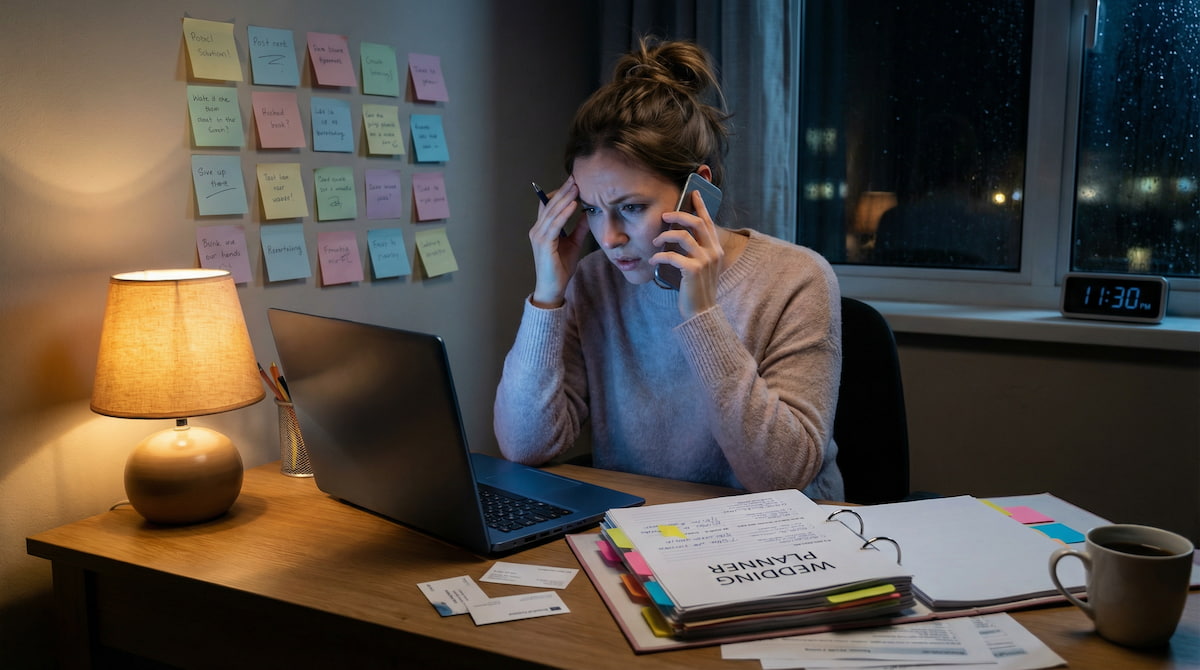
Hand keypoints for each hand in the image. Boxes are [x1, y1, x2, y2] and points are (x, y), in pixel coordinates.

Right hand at [529, 176, 587, 307]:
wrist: (552, 288)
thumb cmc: (560, 268)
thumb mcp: (574, 243)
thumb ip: (578, 228)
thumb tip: (587, 213)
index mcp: (542, 229)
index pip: (548, 205)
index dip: (559, 192)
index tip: (573, 181)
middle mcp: (537, 230)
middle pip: (549, 205)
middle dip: (563, 190)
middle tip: (575, 177)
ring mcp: (538, 236)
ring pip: (552, 212)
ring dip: (564, 198)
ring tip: (576, 186)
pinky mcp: (544, 244)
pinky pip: (555, 225)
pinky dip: (564, 214)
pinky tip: (573, 205)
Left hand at [654, 190, 723, 317]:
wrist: (702, 312)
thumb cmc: (697, 288)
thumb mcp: (701, 266)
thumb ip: (696, 250)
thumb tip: (679, 234)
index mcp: (716, 249)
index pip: (708, 222)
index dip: (700, 206)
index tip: (693, 193)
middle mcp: (714, 252)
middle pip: (697, 223)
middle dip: (679, 214)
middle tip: (665, 215)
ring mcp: (705, 261)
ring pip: (684, 236)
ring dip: (665, 236)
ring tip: (655, 240)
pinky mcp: (693, 271)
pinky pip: (673, 256)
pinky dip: (660, 256)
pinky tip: (653, 260)